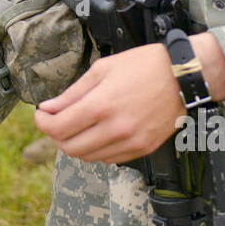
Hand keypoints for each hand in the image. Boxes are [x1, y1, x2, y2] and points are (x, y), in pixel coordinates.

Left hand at [34, 44, 182, 164]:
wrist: (183, 77)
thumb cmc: (144, 66)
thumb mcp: (102, 70)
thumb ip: (72, 93)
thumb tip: (48, 108)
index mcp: (101, 105)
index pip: (57, 128)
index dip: (42, 123)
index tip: (41, 114)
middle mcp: (115, 129)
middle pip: (69, 148)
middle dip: (55, 136)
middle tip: (55, 122)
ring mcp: (130, 142)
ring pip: (88, 157)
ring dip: (75, 145)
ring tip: (77, 127)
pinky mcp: (142, 149)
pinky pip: (109, 159)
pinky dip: (96, 150)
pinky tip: (98, 133)